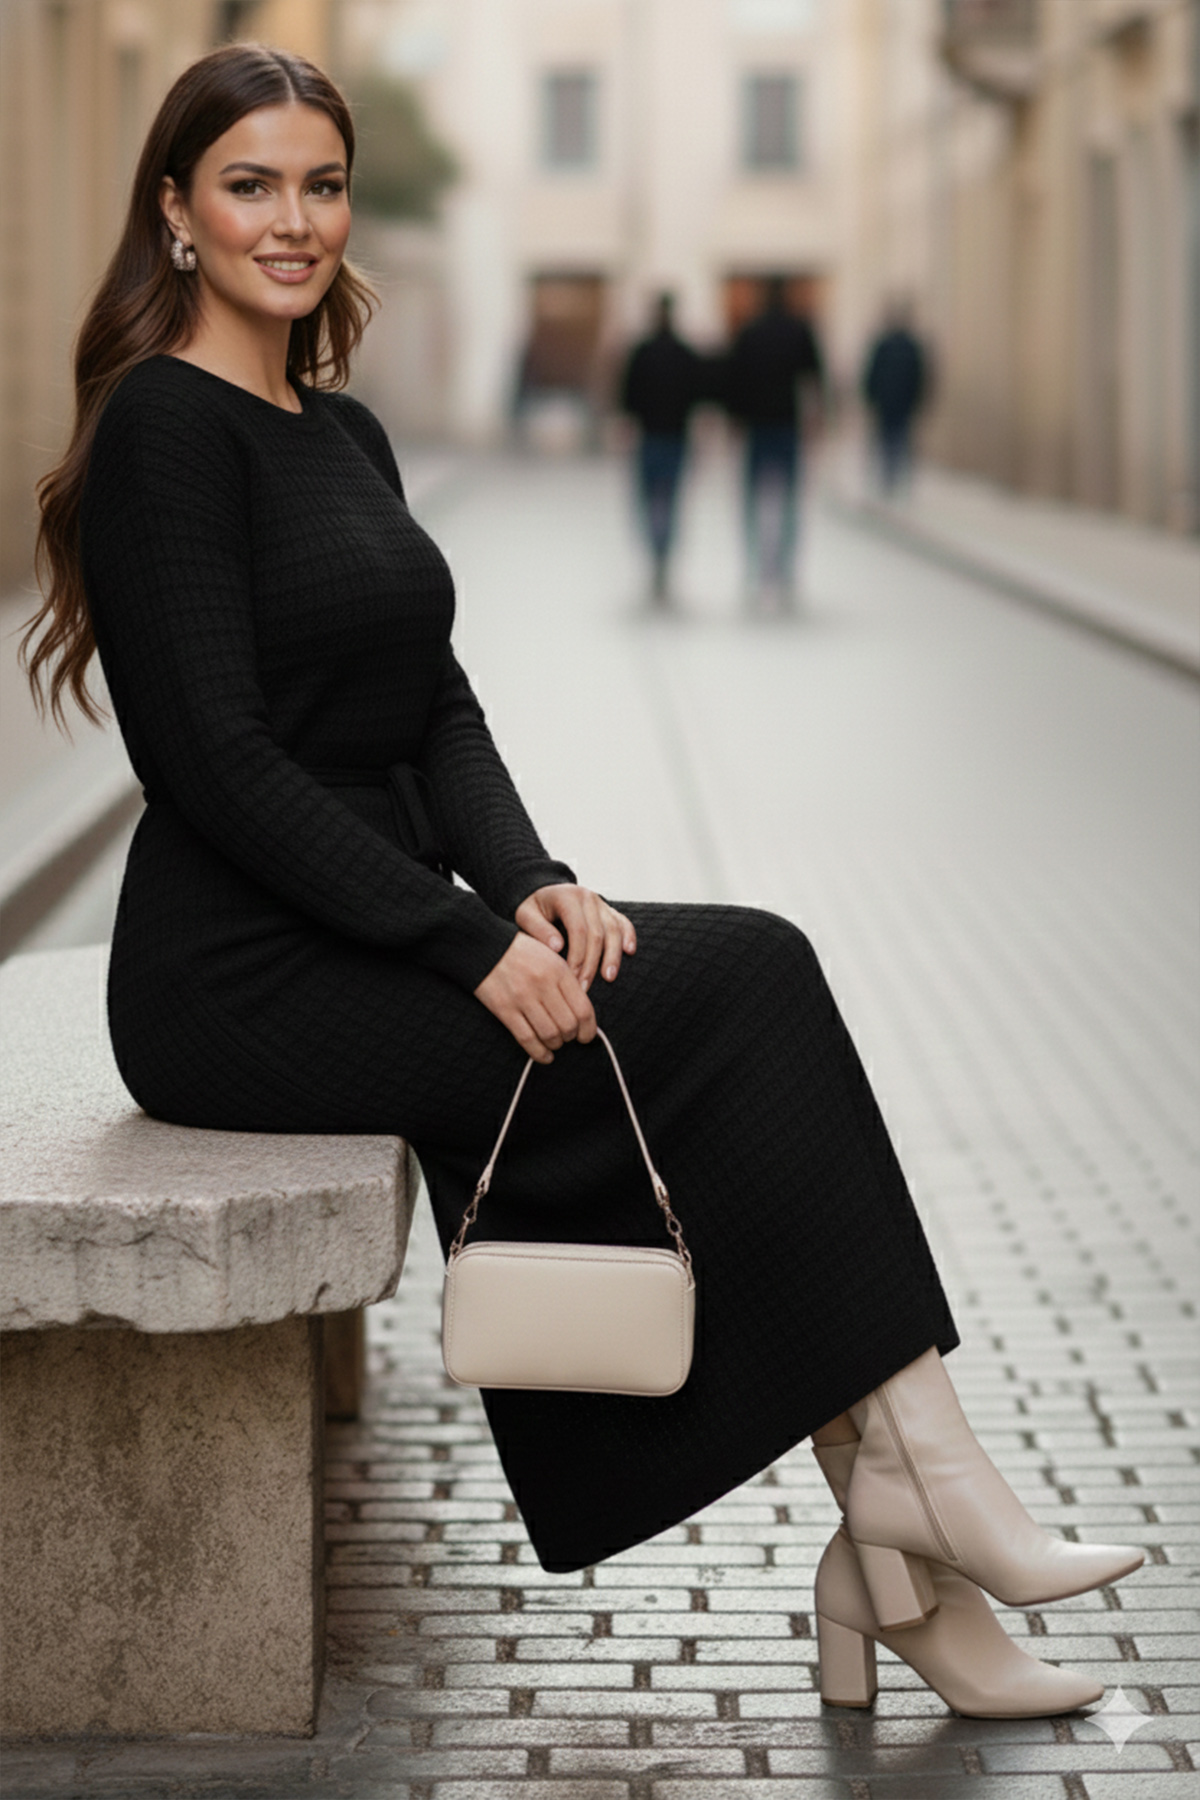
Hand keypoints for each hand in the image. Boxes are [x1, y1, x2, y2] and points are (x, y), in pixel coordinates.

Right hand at [474, 933, 594, 1064]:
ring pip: (549, 1034)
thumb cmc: (521, 953)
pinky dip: (539, 1053)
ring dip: (556, 1044)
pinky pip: (527, 1038)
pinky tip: (545, 1056)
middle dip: (572, 1037)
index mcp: (558, 970)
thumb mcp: (550, 957)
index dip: (589, 1029)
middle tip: (569, 1037)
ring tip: (555, 1043)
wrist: (483, 946)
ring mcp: (523, 997)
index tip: (587, 1036)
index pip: (583, 1009)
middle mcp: (543, 984)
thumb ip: (568, 981)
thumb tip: (583, 1014)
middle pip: (568, 1025)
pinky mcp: (505, 1009)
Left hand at [515, 885, 636, 993]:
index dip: (577, 956)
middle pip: (597, 933)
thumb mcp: (525, 915)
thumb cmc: (533, 909)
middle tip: (585, 987)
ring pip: (614, 930)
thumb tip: (557, 947)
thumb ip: (538, 929)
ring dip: (613, 956)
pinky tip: (629, 952)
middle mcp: (587, 898)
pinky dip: (629, 936)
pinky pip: (623, 922)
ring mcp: (601, 903)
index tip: (571, 978)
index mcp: (567, 897)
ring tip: (609, 978)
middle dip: (592, 964)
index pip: (578, 930)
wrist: (543, 893)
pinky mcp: (609, 910)